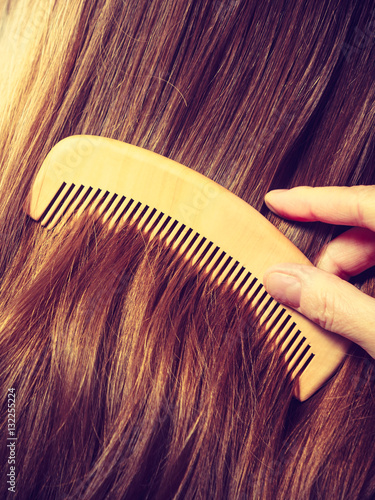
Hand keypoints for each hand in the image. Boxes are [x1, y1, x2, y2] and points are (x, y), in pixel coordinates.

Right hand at [263, 186, 374, 358]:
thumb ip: (334, 305)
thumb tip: (280, 282)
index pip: (362, 200)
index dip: (315, 200)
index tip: (277, 200)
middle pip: (367, 224)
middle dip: (330, 255)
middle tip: (303, 284)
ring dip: (347, 271)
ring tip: (330, 305)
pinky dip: (366, 280)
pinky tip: (355, 306)